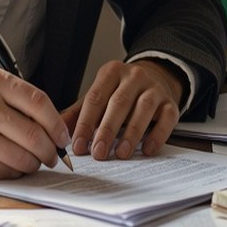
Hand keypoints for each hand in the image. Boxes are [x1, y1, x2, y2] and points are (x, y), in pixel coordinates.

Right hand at [0, 69, 71, 178]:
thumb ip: (21, 100)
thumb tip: (56, 127)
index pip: (39, 103)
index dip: (57, 124)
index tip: (62, 136)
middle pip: (34, 135)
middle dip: (50, 150)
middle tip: (53, 154)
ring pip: (24, 158)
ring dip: (36, 163)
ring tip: (34, 160)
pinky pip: (8, 172)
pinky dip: (16, 170)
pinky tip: (12, 163)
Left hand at [62, 59, 181, 160]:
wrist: (156, 78)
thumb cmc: (121, 92)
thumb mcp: (99, 96)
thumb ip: (78, 113)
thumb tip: (55, 130)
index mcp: (111, 72)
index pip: (95, 98)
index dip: (86, 123)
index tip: (79, 145)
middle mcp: (134, 76)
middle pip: (119, 103)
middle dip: (107, 130)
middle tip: (98, 153)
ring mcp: (154, 88)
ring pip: (144, 109)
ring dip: (131, 134)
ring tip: (121, 154)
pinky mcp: (171, 103)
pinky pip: (167, 118)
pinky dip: (157, 135)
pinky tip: (147, 149)